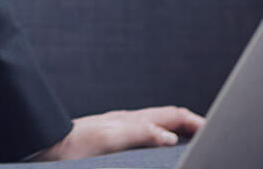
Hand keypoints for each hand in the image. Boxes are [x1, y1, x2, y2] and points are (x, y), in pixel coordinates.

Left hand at [25, 106, 205, 160]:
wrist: (47, 145)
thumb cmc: (74, 145)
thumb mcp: (110, 139)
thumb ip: (141, 133)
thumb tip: (170, 136)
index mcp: (133, 120)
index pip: (174, 116)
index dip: (196, 122)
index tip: (215, 129)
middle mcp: (128, 121)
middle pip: (168, 118)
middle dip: (192, 123)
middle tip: (209, 134)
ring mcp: (120, 128)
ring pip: (157, 125)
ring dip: (177, 129)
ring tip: (191, 140)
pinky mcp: (112, 139)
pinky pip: (145, 134)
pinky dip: (160, 137)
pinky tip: (157, 147)